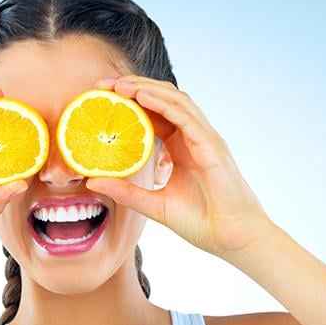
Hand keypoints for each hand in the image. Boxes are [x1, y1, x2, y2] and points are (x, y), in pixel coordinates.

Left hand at [84, 75, 271, 259]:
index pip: (155, 113)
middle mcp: (193, 138)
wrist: (233, 239)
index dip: (130, 102)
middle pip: (164, 100)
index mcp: (181, 147)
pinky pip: (186, 117)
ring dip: (146, 88)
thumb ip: (126, 192)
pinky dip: (163, 103)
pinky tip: (142, 96)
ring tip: (119, 85)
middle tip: (102, 85)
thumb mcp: (154, 205)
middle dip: (134, 87)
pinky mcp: (211, 146)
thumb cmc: (202, 223)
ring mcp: (205, 139)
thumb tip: (92, 182)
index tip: (101, 98)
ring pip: (175, 101)